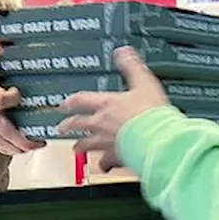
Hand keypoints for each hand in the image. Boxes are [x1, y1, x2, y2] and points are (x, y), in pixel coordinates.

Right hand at [0, 37, 43, 154]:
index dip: (10, 98)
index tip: (17, 92)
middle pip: (5, 130)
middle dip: (22, 138)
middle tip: (39, 139)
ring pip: (4, 142)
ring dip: (21, 147)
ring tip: (38, 144)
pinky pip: (0, 146)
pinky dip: (13, 150)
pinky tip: (27, 148)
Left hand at [58, 46, 168, 170]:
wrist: (158, 139)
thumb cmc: (151, 113)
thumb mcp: (144, 82)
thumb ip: (131, 66)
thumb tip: (123, 52)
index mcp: (106, 104)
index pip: (81, 100)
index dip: (71, 101)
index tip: (65, 103)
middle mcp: (101, 124)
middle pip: (77, 124)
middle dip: (68, 126)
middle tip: (60, 127)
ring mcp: (106, 142)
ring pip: (86, 145)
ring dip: (79, 146)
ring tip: (75, 148)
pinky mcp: (115, 157)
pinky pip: (104, 163)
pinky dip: (103, 165)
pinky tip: (103, 167)